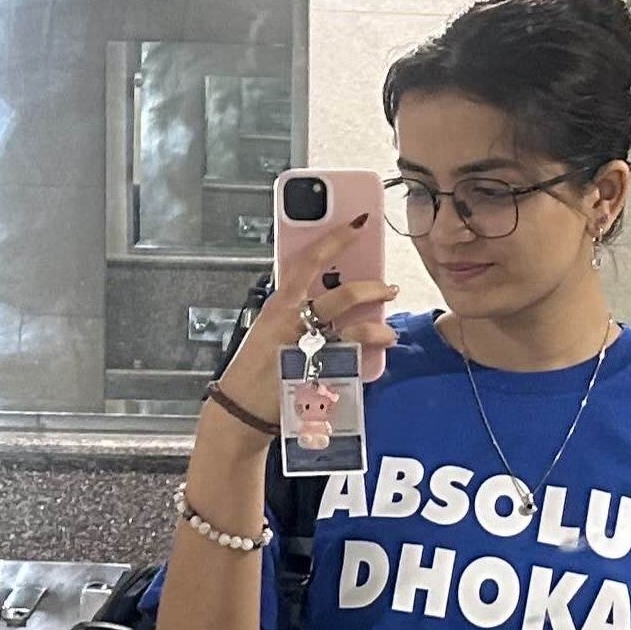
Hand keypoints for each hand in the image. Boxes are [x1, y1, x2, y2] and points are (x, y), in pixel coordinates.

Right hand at [217, 210, 399, 419]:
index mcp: (280, 303)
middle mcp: (293, 321)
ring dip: (378, 325)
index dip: (336, 238)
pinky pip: (353, 359)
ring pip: (353, 329)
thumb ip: (296, 307)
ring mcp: (307, 348)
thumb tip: (331, 292)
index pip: (310, 260)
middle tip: (388, 287)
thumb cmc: (256, 366)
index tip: (358, 222)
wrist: (241, 407)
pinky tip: (379, 350)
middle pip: (342, 294)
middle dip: (372, 287)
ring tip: (389, 328)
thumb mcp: (271, 326)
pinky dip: (370, 353)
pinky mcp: (316, 375)